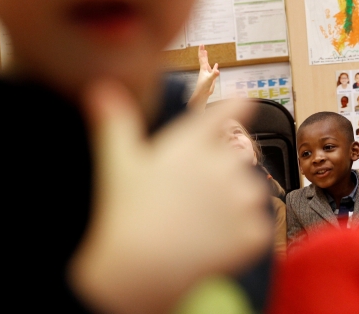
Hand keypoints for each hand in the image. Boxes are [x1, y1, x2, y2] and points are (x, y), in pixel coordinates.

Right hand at [69, 81, 270, 313]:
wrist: (137, 270)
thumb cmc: (124, 215)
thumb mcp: (118, 163)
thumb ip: (115, 123)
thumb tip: (100, 88)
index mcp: (192, 144)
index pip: (228, 111)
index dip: (239, 105)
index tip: (247, 101)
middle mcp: (222, 164)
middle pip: (237, 160)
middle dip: (222, 177)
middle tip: (192, 202)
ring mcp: (240, 198)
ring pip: (253, 193)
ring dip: (237, 205)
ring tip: (202, 225)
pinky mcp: (251, 231)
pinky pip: (257, 228)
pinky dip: (243, 237)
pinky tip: (215, 245)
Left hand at [187, 45, 219, 110]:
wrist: (203, 93)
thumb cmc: (203, 87)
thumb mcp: (209, 80)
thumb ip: (213, 75)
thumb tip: (217, 70)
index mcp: (203, 68)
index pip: (202, 58)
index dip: (202, 51)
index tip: (201, 45)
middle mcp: (205, 69)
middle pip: (203, 58)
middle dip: (203, 52)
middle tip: (202, 45)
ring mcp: (207, 73)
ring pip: (207, 63)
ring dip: (206, 58)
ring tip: (206, 52)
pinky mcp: (211, 77)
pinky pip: (213, 70)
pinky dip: (214, 67)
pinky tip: (216, 65)